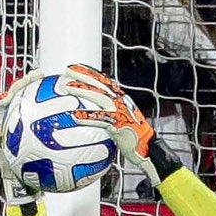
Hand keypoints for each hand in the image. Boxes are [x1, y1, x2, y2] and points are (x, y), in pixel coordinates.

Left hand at [60, 64, 158, 185]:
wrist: (146, 148)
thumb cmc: (132, 137)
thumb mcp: (117, 121)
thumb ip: (104, 114)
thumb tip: (89, 114)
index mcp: (120, 99)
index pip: (104, 81)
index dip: (90, 72)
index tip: (76, 67)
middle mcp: (121, 101)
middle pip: (101, 84)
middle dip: (84, 75)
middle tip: (68, 71)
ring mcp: (121, 111)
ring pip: (100, 96)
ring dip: (83, 90)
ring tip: (68, 87)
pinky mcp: (120, 124)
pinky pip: (101, 119)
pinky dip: (88, 117)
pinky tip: (75, 116)